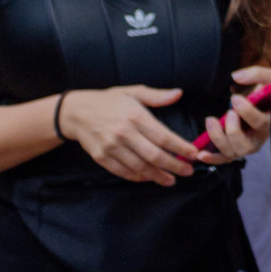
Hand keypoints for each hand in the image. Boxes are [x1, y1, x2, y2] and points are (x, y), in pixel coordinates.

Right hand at [60, 85, 201, 185]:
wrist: (76, 112)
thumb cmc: (109, 101)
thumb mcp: (133, 92)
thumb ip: (157, 95)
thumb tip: (178, 93)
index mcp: (135, 117)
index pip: (163, 137)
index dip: (181, 148)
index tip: (194, 154)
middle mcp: (124, 134)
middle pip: (154, 155)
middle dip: (174, 165)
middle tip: (188, 171)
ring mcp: (111, 147)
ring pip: (139, 167)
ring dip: (157, 176)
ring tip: (171, 179)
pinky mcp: (101, 158)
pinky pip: (123, 172)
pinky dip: (137, 177)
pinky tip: (149, 178)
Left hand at [198, 65, 270, 163]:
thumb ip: (257, 74)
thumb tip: (235, 76)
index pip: (259, 123)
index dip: (246, 112)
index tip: (234, 98)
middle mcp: (260, 138)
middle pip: (244, 145)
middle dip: (232, 130)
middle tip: (227, 112)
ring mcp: (248, 145)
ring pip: (232, 152)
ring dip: (218, 138)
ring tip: (210, 120)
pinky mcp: (238, 148)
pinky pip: (224, 159)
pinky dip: (212, 158)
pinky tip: (200, 154)